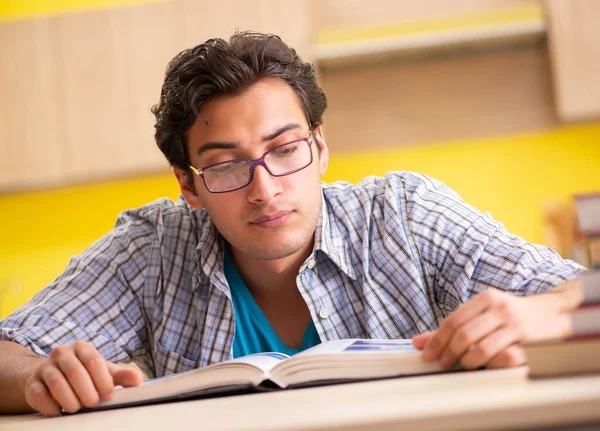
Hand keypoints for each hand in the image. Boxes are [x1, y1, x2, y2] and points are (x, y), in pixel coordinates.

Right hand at [24, 340, 142, 416]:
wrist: (53, 377)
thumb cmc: (85, 375)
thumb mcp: (104, 373)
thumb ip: (122, 375)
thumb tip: (137, 379)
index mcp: (82, 347)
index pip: (94, 361)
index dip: (102, 380)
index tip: (108, 395)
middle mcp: (62, 353)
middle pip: (75, 372)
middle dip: (87, 392)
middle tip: (93, 404)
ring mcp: (45, 367)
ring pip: (56, 383)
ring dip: (70, 400)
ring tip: (78, 408)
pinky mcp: (33, 383)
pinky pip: (39, 395)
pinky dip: (51, 407)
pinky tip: (60, 412)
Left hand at [412, 287, 571, 369]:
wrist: (553, 314)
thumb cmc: (512, 316)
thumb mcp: (483, 314)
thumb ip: (454, 327)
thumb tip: (418, 342)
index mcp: (485, 298)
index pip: (453, 320)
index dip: (437, 339)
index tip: (426, 353)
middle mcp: (498, 307)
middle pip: (463, 333)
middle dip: (447, 351)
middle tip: (440, 362)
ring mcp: (513, 322)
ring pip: (479, 345)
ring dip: (465, 360)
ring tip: (461, 364)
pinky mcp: (526, 337)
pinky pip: (499, 354)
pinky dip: (485, 362)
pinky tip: (480, 365)